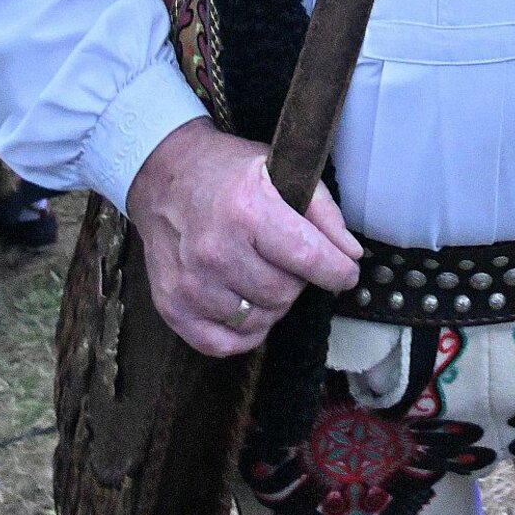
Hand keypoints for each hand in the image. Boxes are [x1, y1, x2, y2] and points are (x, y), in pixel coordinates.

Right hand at [127, 117, 362, 357]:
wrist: (163, 177)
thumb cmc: (225, 172)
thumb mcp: (278, 170)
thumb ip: (321, 210)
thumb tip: (351, 254)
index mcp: (247, 210)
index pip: (308, 258)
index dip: (338, 272)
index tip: (347, 273)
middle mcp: (216, 250)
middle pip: (285, 293)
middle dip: (298, 280)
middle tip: (288, 259)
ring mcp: (191, 283)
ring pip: (260, 320)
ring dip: (272, 304)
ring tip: (264, 275)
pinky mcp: (173, 307)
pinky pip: (224, 344)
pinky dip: (244, 332)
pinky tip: (246, 304)